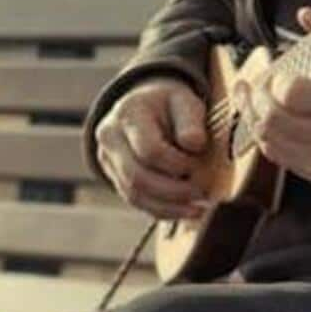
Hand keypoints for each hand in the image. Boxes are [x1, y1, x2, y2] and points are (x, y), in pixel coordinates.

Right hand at [94, 76, 212, 220]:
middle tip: (201, 193)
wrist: (145, 105)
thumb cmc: (170, 104)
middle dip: (173, 191)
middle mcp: (110, 137)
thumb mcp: (184, 101)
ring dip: (169, 206)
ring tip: (198, 208)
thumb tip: (194, 144)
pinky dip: (161, 210)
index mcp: (128, 114)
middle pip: (137, 177)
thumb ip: (190, 120)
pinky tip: (185, 210)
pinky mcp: (114, 176)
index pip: (150, 150)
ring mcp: (108, 159)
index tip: (199, 163)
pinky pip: (135, 201)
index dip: (178, 163)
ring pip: (134, 194)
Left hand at [234, 7, 310, 195]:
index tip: (278, 73)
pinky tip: (263, 121)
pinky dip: (265, 137)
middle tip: (256, 82)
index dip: (278, 81)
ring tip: (249, 97)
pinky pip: (278, 157)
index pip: (293, 95)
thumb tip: (306, 15)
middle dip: (257, 97)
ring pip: (268, 140)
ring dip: (253, 116)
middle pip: (273, 118)